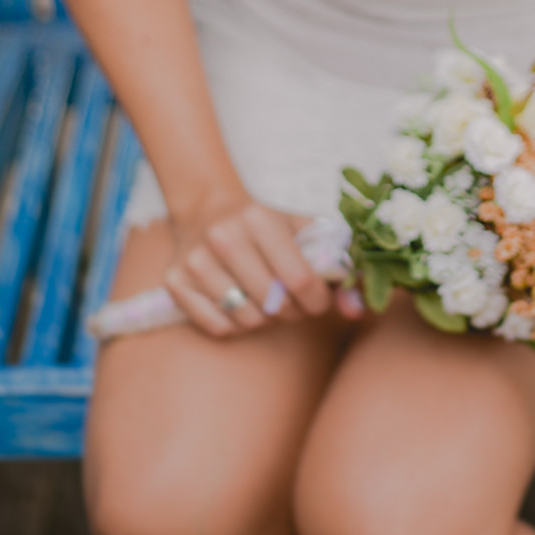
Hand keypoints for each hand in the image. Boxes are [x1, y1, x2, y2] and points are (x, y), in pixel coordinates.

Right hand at [166, 186, 337, 337]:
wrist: (207, 207)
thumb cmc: (266, 225)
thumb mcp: (304, 231)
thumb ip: (338, 266)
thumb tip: (359, 310)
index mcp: (260, 218)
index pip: (300, 279)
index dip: (317, 300)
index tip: (318, 299)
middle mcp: (224, 236)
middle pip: (274, 305)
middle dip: (293, 311)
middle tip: (293, 300)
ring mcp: (196, 260)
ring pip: (247, 320)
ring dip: (265, 319)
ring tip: (266, 299)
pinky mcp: (175, 280)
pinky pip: (218, 327)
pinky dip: (235, 324)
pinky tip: (239, 302)